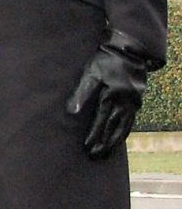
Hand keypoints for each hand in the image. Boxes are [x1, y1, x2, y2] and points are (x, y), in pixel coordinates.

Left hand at [67, 32, 152, 158]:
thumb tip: (71, 112)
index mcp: (112, 96)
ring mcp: (133, 103)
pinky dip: (123, 132)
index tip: (86, 146)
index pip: (101, 120)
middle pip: (113, 127)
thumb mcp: (90, 73)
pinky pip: (130, 121)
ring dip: (114, 142)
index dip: (94, 134)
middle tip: (94, 156)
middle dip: (103, 143)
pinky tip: (117, 140)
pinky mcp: (136, 102)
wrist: (128, 51)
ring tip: (105, 154)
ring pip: (124, 127)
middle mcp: (125, 102)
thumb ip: (81, 93)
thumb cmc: (104, 61)